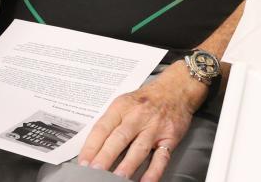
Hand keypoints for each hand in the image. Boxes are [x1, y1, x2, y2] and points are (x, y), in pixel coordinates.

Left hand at [78, 61, 207, 179]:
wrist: (177, 87)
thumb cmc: (147, 98)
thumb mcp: (124, 102)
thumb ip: (109, 123)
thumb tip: (90, 149)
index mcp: (122, 107)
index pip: (103, 128)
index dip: (91, 146)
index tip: (83, 162)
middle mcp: (138, 116)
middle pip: (119, 138)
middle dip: (105, 156)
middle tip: (95, 171)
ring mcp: (155, 127)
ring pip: (139, 149)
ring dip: (127, 165)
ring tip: (117, 178)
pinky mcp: (170, 137)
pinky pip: (161, 157)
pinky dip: (153, 172)